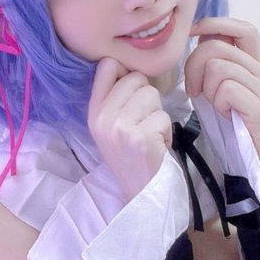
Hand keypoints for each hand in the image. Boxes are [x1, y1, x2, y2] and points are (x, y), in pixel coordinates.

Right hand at [88, 57, 172, 201]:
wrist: (141, 193)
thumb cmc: (132, 157)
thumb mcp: (112, 127)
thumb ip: (116, 98)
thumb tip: (131, 67)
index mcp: (93, 111)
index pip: (107, 65)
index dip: (126, 73)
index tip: (133, 93)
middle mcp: (102, 117)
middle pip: (136, 78)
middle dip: (147, 98)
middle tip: (143, 123)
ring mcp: (119, 127)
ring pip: (152, 94)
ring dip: (158, 115)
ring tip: (150, 135)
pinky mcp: (140, 137)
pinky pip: (163, 116)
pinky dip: (166, 132)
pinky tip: (157, 146)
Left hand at [184, 17, 259, 173]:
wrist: (243, 163)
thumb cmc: (225, 126)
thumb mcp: (213, 86)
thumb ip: (212, 60)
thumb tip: (201, 34)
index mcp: (255, 66)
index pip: (243, 29)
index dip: (216, 24)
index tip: (193, 34)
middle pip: (219, 47)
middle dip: (194, 66)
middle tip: (193, 90)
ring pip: (219, 68)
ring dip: (206, 88)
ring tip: (212, 105)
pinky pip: (228, 89)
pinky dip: (217, 102)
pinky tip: (223, 115)